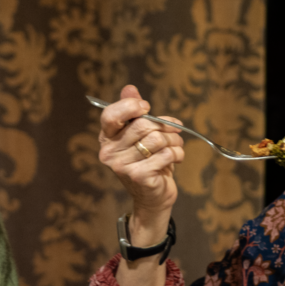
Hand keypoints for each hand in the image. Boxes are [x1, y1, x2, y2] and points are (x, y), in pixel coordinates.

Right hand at [98, 85, 184, 247]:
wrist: (153, 197)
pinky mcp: (139, 177)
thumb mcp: (141, 135)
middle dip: (165, 127)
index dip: (131, 107)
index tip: (147, 108)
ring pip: (158, 139)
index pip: (110, 115)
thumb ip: (134, 112)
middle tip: (173, 133)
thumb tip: (130, 88)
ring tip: (174, 148)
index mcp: (107, 138)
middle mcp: (109, 152)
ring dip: (174, 141)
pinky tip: (174, 160)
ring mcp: (122, 166)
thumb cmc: (149, 162)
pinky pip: (166, 154)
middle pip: (143, 125)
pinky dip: (177, 154)